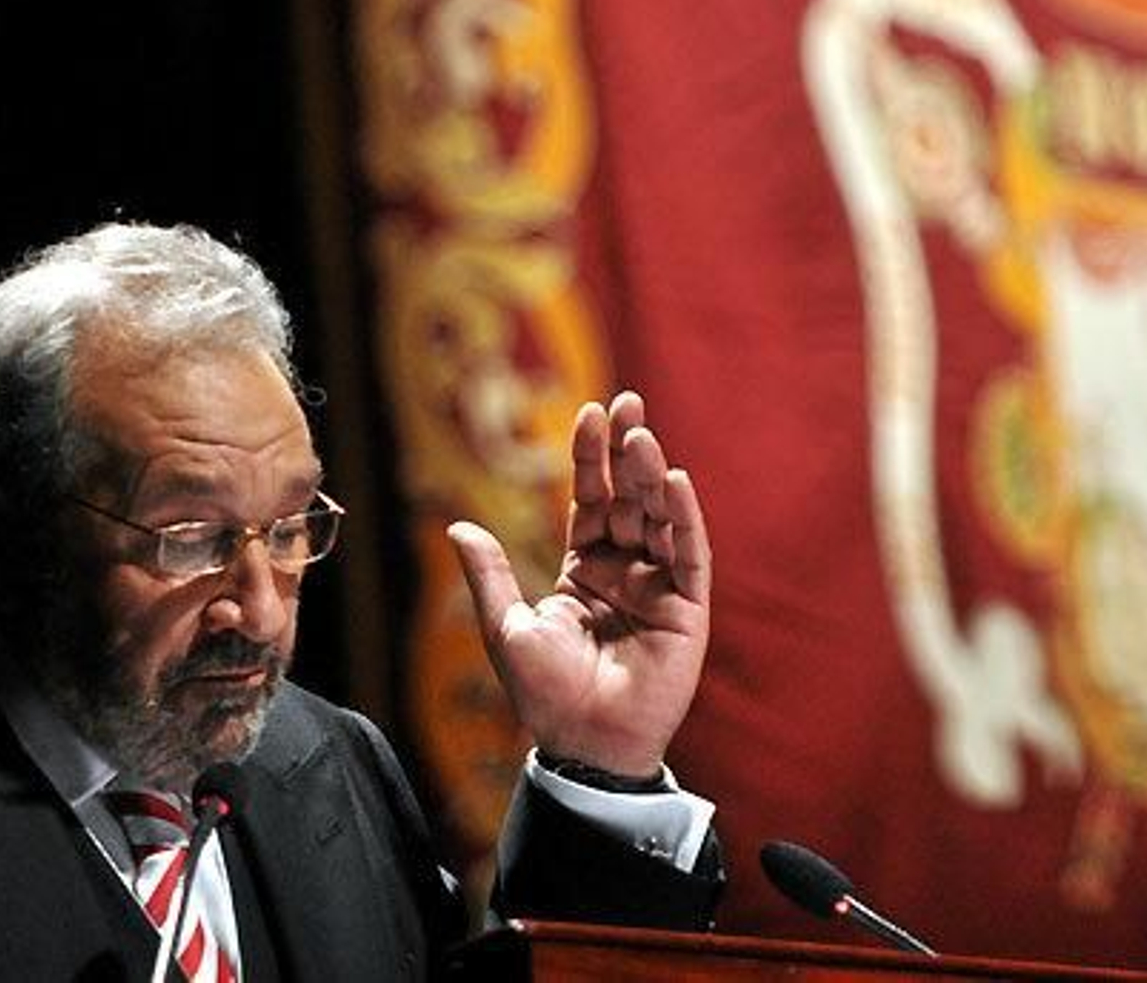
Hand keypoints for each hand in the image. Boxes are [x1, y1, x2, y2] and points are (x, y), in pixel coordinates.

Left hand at [449, 391, 711, 777]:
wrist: (583, 743)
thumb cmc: (544, 694)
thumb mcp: (506, 626)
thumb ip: (490, 574)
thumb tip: (457, 524)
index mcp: (584, 568)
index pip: (590, 500)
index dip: (590, 458)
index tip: (588, 413)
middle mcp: (625, 570)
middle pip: (628, 498)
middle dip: (627, 451)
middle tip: (627, 402)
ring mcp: (658, 587)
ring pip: (659, 517)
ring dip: (652, 475)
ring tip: (642, 435)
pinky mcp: (687, 609)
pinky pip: (689, 555)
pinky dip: (683, 517)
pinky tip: (675, 481)